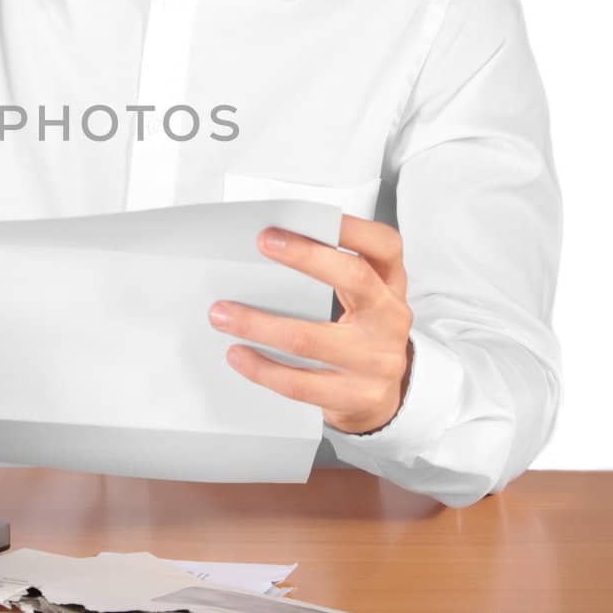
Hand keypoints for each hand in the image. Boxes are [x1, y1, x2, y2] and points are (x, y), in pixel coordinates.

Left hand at [208, 215, 413, 434]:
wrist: (381, 397)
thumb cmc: (358, 334)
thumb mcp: (358, 299)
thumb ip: (331, 274)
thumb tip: (268, 246)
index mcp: (390, 285)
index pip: (386, 246)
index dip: (352, 227)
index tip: (310, 214)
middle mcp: (390, 318)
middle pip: (355, 280)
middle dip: (306, 257)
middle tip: (263, 242)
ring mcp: (379, 360)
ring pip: (310, 339)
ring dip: (258, 324)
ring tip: (221, 314)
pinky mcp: (358, 396)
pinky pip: (299, 383)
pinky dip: (262, 368)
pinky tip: (238, 354)